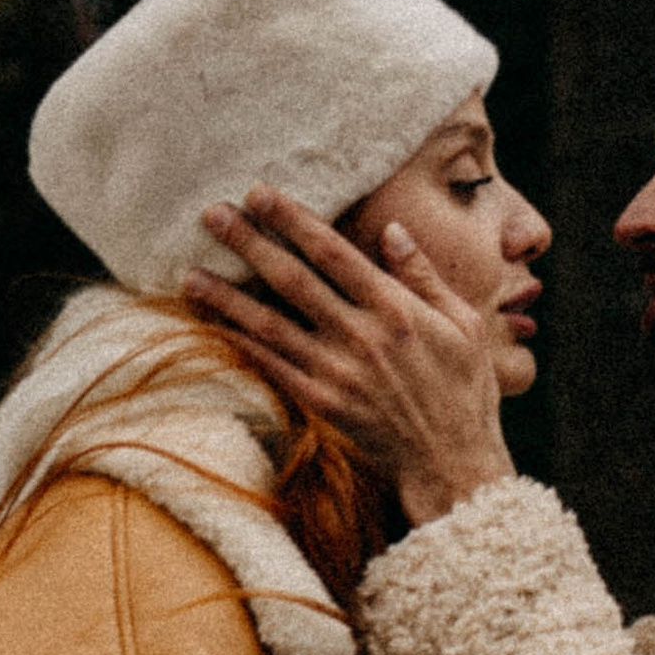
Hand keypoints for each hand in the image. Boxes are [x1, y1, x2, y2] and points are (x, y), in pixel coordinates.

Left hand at [188, 186, 517, 526]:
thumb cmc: (464, 389)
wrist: (452, 461)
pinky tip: (211, 326)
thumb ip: (424, 275)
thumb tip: (391, 230)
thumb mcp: (465, 324)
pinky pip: (270, 367)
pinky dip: (239, 345)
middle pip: (292, 278)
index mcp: (396, 308)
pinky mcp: (322, 403)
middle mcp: (361, 335)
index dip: (292, 219)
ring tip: (190, 273)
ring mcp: (337, 371)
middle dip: (249, 243)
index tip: (259, 193)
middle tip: (212, 214)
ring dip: (227, 297)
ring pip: (270, 324)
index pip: (332, 252)